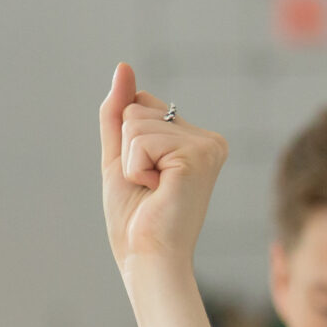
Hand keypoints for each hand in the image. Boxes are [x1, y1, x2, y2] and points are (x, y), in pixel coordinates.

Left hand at [99, 61, 225, 272]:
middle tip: (147, 189)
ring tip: (152, 191)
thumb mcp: (119, 158)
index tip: (144, 178)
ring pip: (135, 122)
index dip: (126, 143)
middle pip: (136, 110)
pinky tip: (156, 192)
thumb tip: (123, 66)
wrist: (148, 260)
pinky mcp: (197, 155)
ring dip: (130, 163)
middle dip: (126, 152)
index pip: (141, 106)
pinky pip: (140, 140)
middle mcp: (208, 140)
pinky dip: (135, 169)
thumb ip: (118, 113)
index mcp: (196, 140)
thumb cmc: (135, 221)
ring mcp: (206, 146)